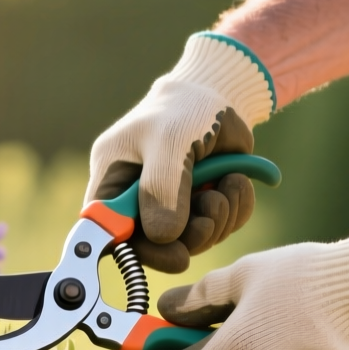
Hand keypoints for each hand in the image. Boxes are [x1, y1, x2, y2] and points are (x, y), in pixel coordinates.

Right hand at [86, 33, 275, 273]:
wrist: (222, 95)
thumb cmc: (184, 109)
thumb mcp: (170, 142)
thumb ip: (163, 189)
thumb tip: (164, 238)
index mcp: (113, 181)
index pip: (111, 232)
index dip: (138, 251)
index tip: (174, 255)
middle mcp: (138, 199)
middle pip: (156, 246)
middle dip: (190, 236)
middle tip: (209, 215)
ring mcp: (172, 205)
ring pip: (193, 240)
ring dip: (219, 219)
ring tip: (226, 186)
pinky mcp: (201, 205)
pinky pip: (221, 227)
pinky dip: (235, 210)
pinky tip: (237, 182)